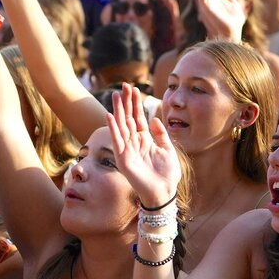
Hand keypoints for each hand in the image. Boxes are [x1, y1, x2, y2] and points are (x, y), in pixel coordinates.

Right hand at [105, 84, 180, 209]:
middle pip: (128, 118)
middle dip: (126, 102)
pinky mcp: (123, 158)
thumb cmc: (167, 174)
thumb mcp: (168, 149)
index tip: (134, 89)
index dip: (136, 104)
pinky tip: (110, 116)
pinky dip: (113, 128)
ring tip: (115, 95)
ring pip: (122, 126)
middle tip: (124, 86)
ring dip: (118, 110)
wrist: (164, 192)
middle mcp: (134, 143)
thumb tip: (155, 119)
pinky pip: (117, 140)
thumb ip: (161, 134)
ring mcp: (127, 150)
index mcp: (145, 140)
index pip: (138, 118)